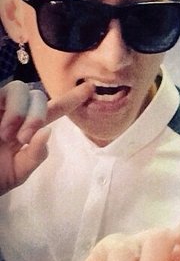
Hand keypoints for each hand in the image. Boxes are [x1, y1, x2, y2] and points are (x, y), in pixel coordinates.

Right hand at [0, 80, 93, 194]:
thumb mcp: (17, 172)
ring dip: (19, 111)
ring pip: (19, 88)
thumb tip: (46, 132)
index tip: (91, 89)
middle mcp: (12, 114)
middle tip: (22, 139)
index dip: (72, 99)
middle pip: (38, 96)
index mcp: (25, 129)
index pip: (53, 110)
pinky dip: (8, 109)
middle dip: (37, 115)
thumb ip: (35, 156)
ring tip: (6, 134)